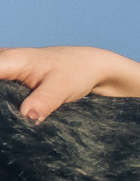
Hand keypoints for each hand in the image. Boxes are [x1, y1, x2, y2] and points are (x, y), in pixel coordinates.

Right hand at [0, 46, 139, 121]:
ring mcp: (3, 68)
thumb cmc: (77, 71)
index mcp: (10, 60)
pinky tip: (10, 117)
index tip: (3, 110)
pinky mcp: (7, 77)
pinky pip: (0, 89)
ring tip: (10, 120)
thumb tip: (27, 118)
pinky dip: (4, 103)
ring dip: (2, 105)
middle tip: (9, 119)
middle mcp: (2, 60)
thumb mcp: (62, 88)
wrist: (90, 66)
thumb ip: (44, 102)